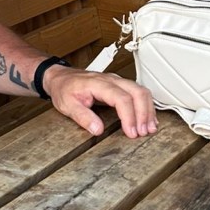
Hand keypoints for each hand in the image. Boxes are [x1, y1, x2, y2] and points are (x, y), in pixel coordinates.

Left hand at [43, 65, 157, 139]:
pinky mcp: (120, 86)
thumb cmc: (64, 89)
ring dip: (148, 110)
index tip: (131, 132)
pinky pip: (139, 93)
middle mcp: (111, 80)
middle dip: (144, 114)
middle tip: (143, 132)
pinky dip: (146, 106)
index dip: (129, 116)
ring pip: (141, 91)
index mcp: (99, 84)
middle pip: (137, 92)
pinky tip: (148, 118)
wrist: (61, 78)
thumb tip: (98, 129)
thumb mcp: (67, 105)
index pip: (121, 98)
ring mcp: (117, 81)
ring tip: (149, 128)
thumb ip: (83, 117)